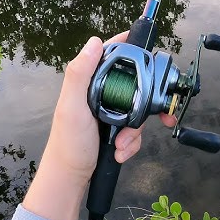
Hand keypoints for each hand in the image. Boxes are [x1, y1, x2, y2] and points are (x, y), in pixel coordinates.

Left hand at [22, 32, 175, 219]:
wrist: (72, 177)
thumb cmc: (69, 142)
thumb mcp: (72, 107)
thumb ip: (80, 74)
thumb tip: (95, 42)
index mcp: (89, 82)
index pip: (111, 54)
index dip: (130, 48)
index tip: (150, 52)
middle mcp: (100, 92)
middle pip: (135, 84)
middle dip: (142, 106)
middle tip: (151, 119)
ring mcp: (110, 110)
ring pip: (138, 109)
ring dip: (134, 130)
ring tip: (122, 144)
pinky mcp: (117, 127)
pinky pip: (135, 129)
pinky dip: (132, 142)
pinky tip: (121, 151)